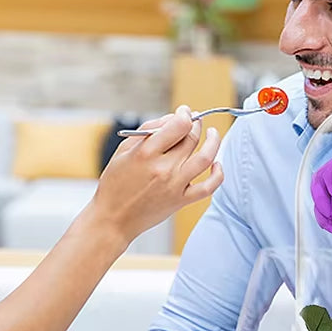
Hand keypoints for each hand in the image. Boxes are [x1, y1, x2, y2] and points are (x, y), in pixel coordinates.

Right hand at [92, 105, 223, 243]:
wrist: (113, 219)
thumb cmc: (115, 184)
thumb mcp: (123, 151)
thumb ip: (147, 131)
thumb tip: (172, 118)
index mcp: (146, 154)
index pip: (178, 125)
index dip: (185, 114)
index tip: (184, 111)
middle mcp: (164, 168)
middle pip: (191, 138)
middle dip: (196, 125)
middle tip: (195, 121)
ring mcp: (175, 185)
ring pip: (206, 158)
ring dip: (214, 141)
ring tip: (212, 133)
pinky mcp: (181, 201)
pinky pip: (209, 187)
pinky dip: (218, 174)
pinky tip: (216, 164)